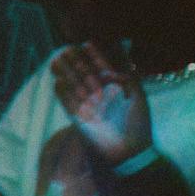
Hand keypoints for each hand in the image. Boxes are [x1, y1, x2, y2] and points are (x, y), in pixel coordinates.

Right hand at [52, 43, 152, 169]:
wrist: (129, 152)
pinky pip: (68, 104)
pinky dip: (62, 94)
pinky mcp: (78, 120)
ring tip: (55, 60)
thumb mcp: (139, 97)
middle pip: (85, 75)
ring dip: (65, 73)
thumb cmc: (138, 124)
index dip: (95, 56)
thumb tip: (115, 65)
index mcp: (115, 90)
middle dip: (75, 62)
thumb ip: (128, 78)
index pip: (103, 68)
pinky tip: (57, 82)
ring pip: (74, 86)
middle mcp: (100, 97)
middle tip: (65, 49)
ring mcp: (88, 107)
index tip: (87, 43)